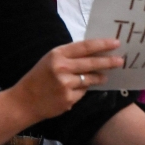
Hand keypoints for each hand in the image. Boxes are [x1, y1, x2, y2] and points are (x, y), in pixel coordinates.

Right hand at [10, 39, 124, 120]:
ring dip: (99, 78)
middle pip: (91, 63)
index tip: (116, 43)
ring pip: (89, 79)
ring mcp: (65, 85)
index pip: (85, 47)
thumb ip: (69, 56)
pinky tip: (73, 91)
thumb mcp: (50, 60)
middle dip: (109, 62)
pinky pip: (82, 92)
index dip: (102, 44)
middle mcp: (62, 68)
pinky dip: (82, 91)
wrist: (24, 101)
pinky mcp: (68, 99)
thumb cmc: (39, 77)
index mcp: (57, 54)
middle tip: (121, 61)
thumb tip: (95, 52)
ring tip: (104, 77)